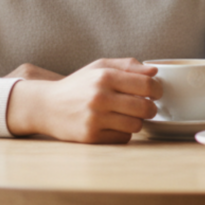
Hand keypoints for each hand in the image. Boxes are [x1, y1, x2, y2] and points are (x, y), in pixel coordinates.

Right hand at [6, 58, 161, 143]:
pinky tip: (114, 125)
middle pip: (146, 108)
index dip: (157, 90)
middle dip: (151, 108)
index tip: (155, 92)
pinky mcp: (90, 137)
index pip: (147, 85)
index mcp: (105, 77)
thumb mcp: (100, 67)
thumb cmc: (78, 85)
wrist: (46, 106)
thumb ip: (128, 66)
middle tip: (146, 107)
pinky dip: (123, 133)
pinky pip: (123, 138)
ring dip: (137, 121)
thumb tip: (154, 71)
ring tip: (128, 115)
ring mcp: (94, 119)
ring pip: (136, 125)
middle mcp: (100, 97)